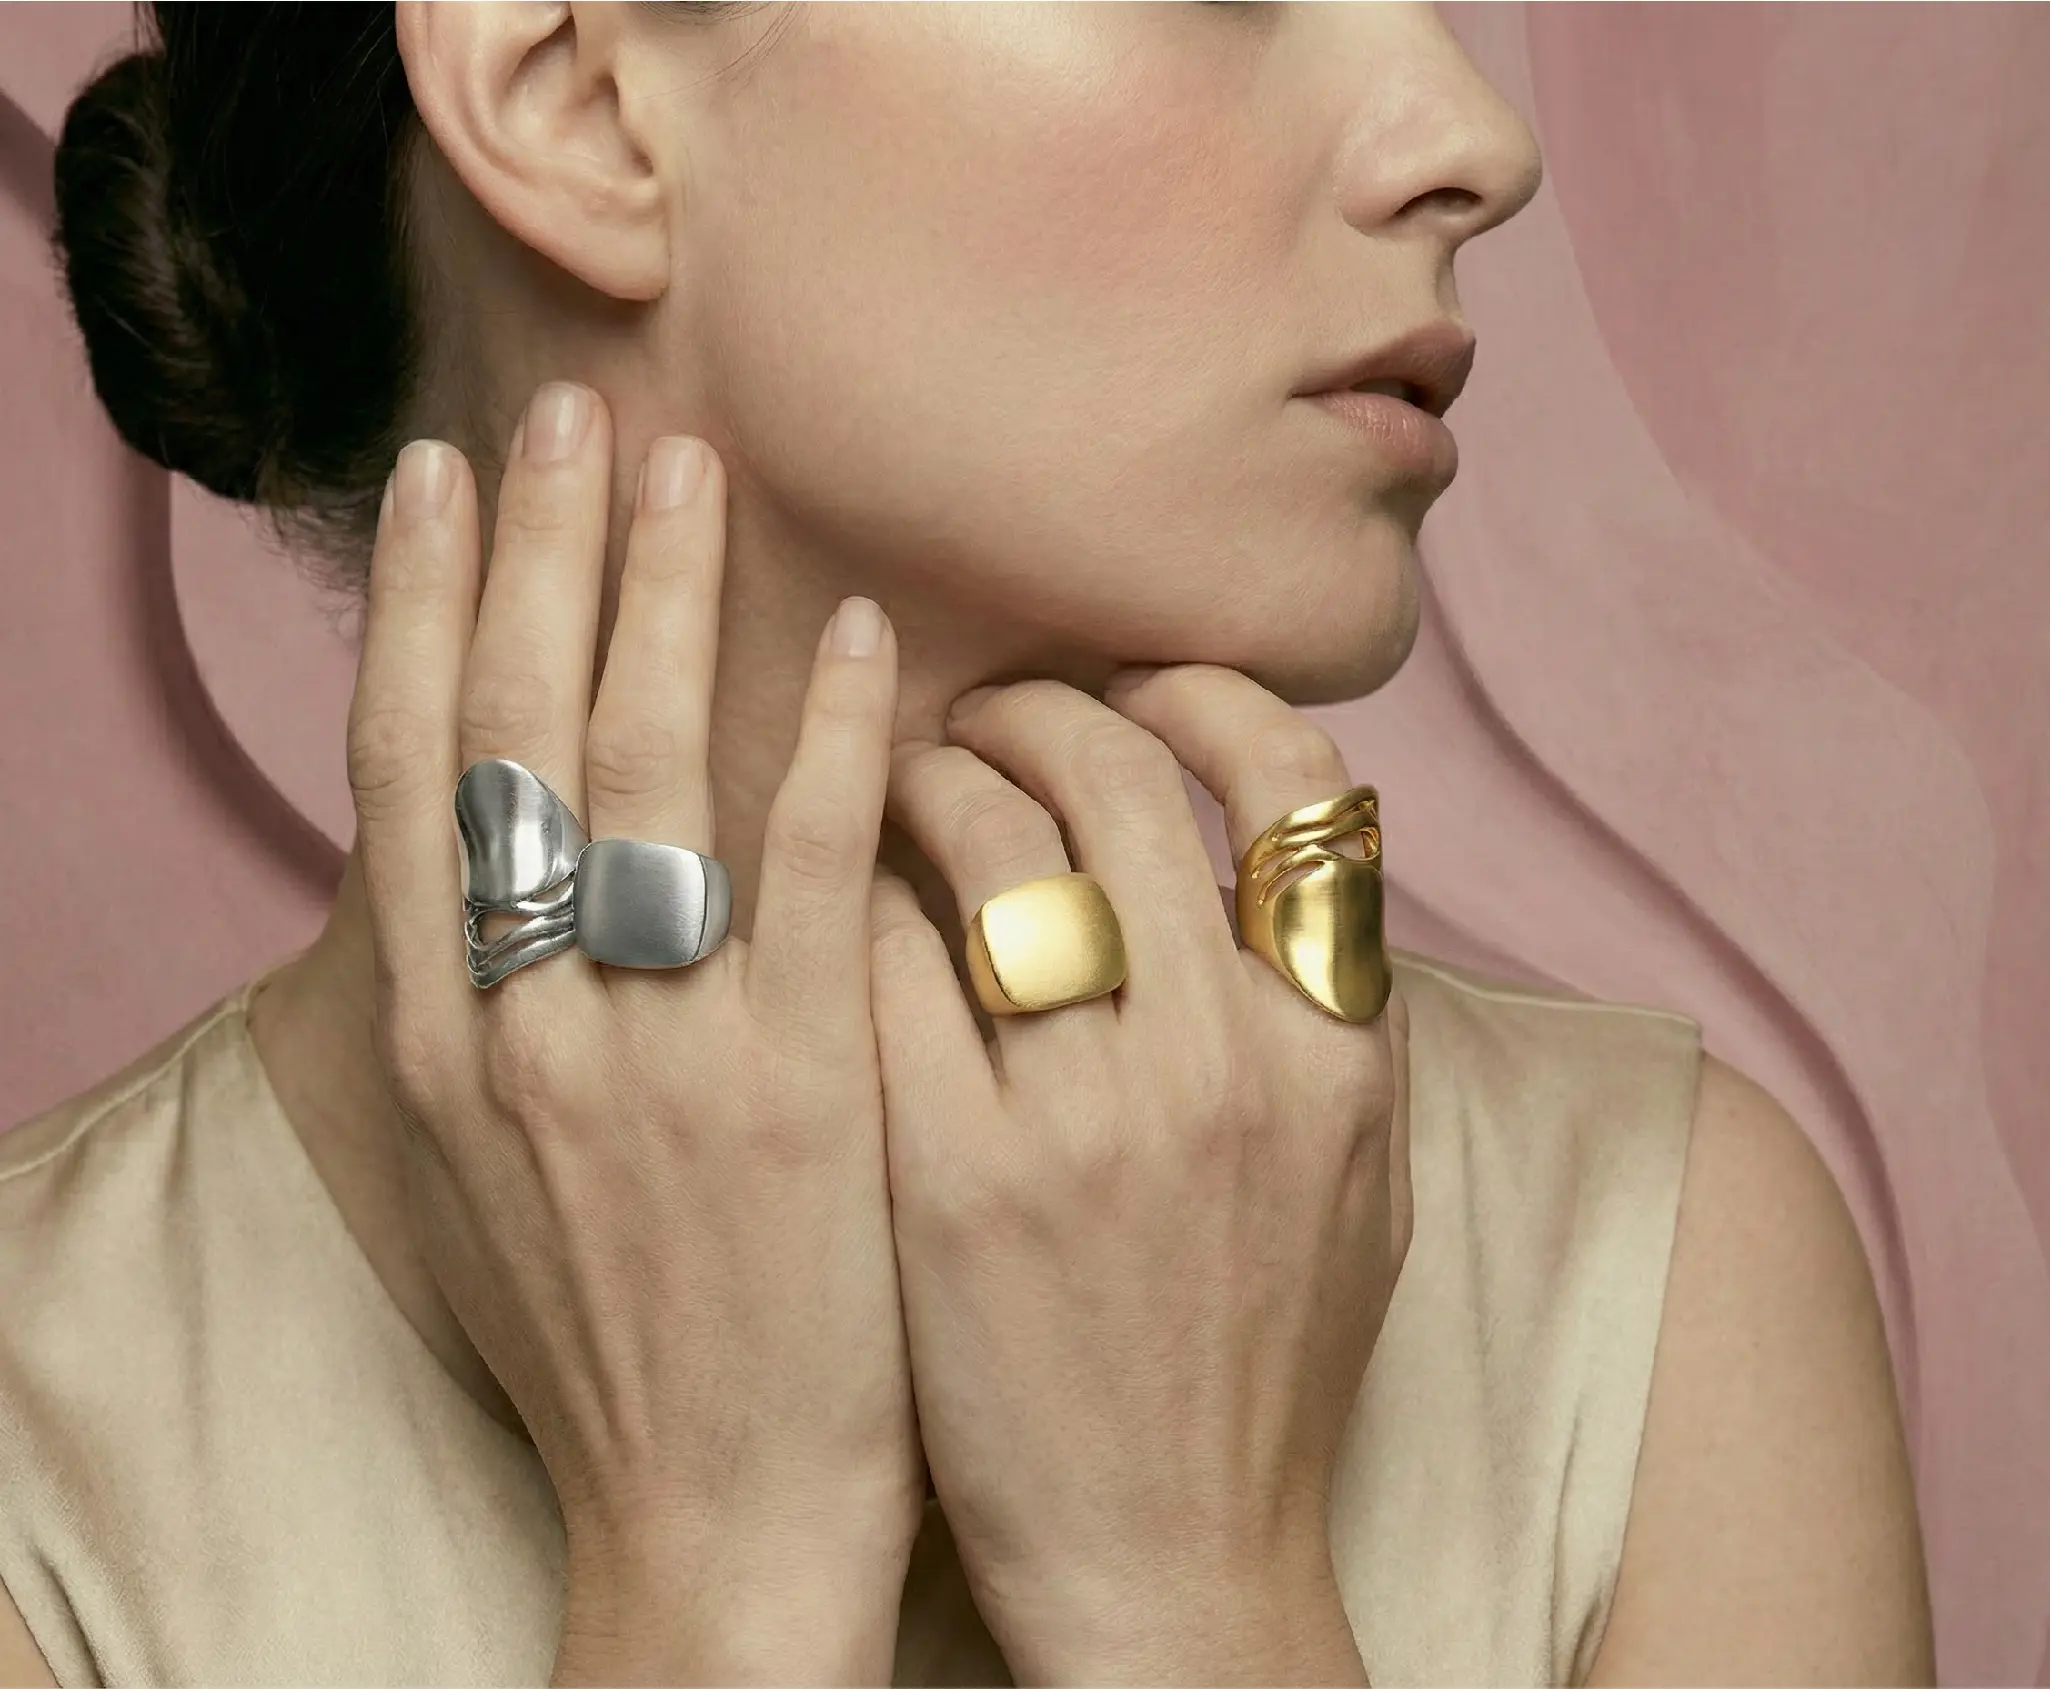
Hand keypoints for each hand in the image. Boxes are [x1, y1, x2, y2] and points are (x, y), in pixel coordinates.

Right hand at [347, 382, 918, 1680]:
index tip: (444, 481)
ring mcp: (656, 1045)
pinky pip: (811, 867)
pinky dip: (828, 738)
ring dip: (662, 599)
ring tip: (684, 468)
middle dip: (535, 555)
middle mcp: (521, 1018)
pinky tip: (858, 636)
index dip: (426, 609)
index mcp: (438, 1039)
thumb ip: (495, 1010)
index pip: (410, 771)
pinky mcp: (798, 1080)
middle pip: (513, 732)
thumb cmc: (616, 1343)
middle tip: (565, 415)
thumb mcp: (501, 1177)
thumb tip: (506, 855)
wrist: (708, 1516)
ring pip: (645, 767)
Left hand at [868, 664, 1411, 1683]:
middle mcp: (1231, 1059)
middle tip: (981, 714)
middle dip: (1037, 706)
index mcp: (1341, 1048)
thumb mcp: (1360, 1180)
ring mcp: (1090, 1118)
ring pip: (989, 837)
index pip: (1297, 780)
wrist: (1171, 1563)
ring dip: (930, 774)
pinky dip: (858, 896)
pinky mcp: (956, 1178)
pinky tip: (835, 900)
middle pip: (1120, 774)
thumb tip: (1281, 840)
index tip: (1138, 680)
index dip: (1205, 694)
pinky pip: (887, 956)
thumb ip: (1337, 1005)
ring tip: (895, 784)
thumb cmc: (1259, 1369)